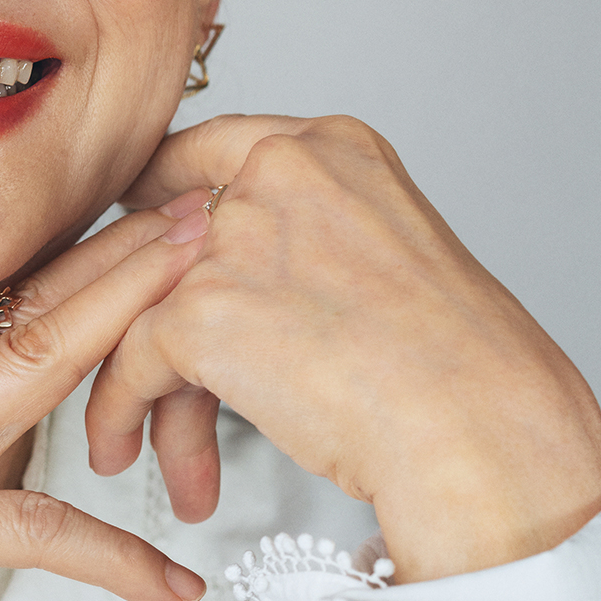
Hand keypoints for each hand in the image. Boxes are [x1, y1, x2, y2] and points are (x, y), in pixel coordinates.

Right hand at [0, 208, 215, 600]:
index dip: (74, 283)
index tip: (138, 245)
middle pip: (33, 312)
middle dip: (126, 253)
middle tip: (207, 197)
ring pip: (37, 369)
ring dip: (131, 321)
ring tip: (216, 278)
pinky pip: (21, 536)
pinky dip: (106, 562)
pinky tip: (174, 590)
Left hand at [99, 114, 600, 581]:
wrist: (479, 428)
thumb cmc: (465, 370)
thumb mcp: (398, 260)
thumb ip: (317, 243)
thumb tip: (256, 283)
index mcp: (335, 151)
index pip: (220, 150)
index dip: (168, 191)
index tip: (139, 212)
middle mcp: (279, 175)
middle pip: (172, 242)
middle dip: (159, 319)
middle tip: (137, 361)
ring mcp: (234, 239)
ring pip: (145, 306)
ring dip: (143, 384)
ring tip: (146, 446)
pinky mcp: (199, 312)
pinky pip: (130, 362)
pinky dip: (121, 412)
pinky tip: (128, 450)